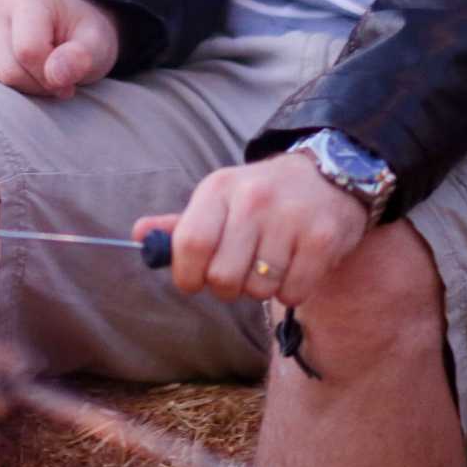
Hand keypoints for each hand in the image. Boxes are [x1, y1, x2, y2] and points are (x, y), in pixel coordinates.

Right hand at [0, 0, 120, 98]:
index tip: (67, 80)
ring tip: (35, 78)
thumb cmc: (83, 37)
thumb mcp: (97, 45)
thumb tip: (57, 74)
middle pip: (5, 71)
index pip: (28, 52)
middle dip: (34, 86)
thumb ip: (83, 57)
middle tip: (53, 82)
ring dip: (14, 92)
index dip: (50, 78)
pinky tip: (14, 79)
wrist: (68, 28)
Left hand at [133, 154, 367, 308]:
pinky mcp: (322, 238)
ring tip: (269, 263)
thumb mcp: (218, 199)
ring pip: (259, 289)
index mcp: (219, 188)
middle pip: (222, 276)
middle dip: (226, 287)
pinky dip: (292, 290)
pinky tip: (294, 266)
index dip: (186, 275)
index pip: (189, 245)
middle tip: (238, 272)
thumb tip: (139, 236)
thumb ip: (180, 224)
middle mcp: (253, 199)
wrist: (328, 174)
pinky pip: (294, 291)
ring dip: (260, 288)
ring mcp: (289, 218)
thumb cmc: (261, 197)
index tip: (194, 280)